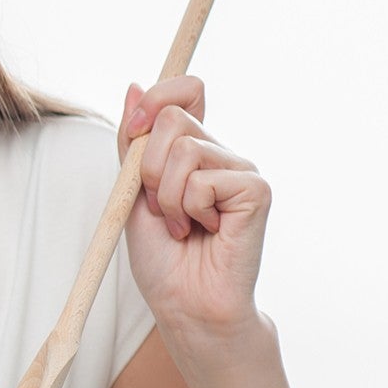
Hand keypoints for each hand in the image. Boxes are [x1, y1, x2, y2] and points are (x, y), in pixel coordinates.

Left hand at [118, 76, 270, 337]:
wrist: (184, 302)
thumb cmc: (161, 255)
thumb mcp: (132, 189)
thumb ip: (133, 140)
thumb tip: (135, 86)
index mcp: (193, 148)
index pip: (184, 90)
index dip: (155, 99)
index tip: (133, 131)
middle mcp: (220, 153)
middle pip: (173, 117)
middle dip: (148, 166)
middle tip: (160, 206)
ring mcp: (240, 170)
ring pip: (184, 149)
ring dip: (167, 196)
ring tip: (181, 225)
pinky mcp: (256, 190)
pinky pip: (204, 180)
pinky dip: (190, 209)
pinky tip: (204, 231)